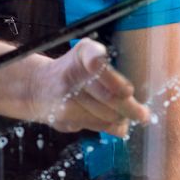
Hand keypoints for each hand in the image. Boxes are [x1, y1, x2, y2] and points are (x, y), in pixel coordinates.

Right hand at [27, 39, 148, 136]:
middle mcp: (73, 73)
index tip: (127, 91)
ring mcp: (67, 96)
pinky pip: (97, 125)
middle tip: (142, 114)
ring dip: (120, 118)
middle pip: (110, 97)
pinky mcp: (64, 116)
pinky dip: (107, 126)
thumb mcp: (88, 58)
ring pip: (107, 115)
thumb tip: (137, 106)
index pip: (97, 62)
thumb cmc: (73, 72)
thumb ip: (111, 74)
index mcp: (83, 53)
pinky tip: (107, 120)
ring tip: (122, 115)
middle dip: (131, 108)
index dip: (114, 80)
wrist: (37, 85)